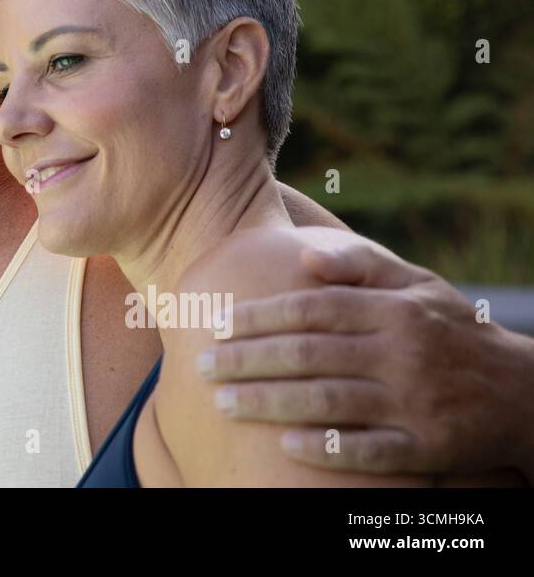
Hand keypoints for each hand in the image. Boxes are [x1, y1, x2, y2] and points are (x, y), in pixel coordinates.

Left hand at [197, 239, 533, 479]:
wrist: (523, 392)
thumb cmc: (450, 329)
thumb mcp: (417, 284)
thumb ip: (360, 264)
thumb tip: (302, 252)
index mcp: (394, 310)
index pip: (313, 308)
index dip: (260, 316)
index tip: (216, 322)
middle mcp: (402, 354)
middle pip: (311, 355)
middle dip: (249, 360)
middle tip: (201, 365)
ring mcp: (415, 403)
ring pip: (330, 402)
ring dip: (271, 403)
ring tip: (223, 402)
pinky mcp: (428, 448)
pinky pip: (371, 450)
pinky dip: (327, 449)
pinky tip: (285, 445)